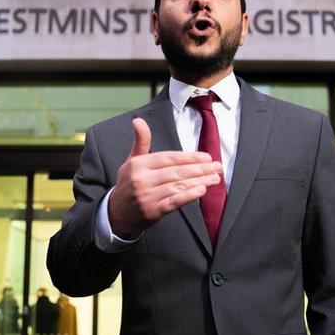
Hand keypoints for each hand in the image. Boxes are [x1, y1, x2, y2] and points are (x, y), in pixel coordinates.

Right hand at [108, 117, 221, 236]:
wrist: (116, 214)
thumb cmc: (128, 184)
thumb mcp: (131, 161)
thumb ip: (141, 142)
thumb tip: (138, 120)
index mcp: (139, 164)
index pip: (169, 158)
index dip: (189, 157)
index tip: (206, 157)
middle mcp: (142, 179)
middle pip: (176, 171)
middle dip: (200, 168)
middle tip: (217, 167)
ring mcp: (147, 196)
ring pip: (177, 186)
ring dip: (199, 181)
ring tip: (215, 178)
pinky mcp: (152, 211)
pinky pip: (173, 202)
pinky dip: (188, 196)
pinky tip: (201, 191)